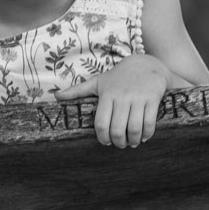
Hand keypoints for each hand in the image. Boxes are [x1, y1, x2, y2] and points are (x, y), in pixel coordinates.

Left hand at [55, 54, 171, 148]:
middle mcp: (122, 97)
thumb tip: (55, 96)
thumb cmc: (118, 77)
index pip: (101, 123)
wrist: (146, 64)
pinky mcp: (152, 99)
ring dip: (133, 140)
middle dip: (118, 142)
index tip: (105, 142)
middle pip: (118, 129)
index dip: (103, 137)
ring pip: (134, 128)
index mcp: (107, 94)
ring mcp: (138, 98)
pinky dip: (147, 134)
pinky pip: (149, 122)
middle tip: (120, 145)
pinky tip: (144, 137)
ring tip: (132, 143)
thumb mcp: (98, 82)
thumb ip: (77, 91)